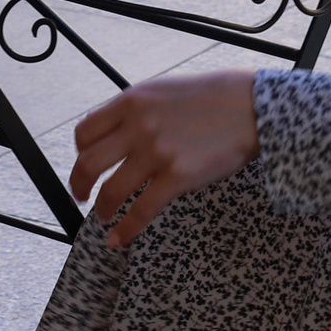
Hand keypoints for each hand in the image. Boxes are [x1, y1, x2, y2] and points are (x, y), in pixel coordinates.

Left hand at [68, 70, 258, 246]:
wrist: (250, 106)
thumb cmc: (211, 97)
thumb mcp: (162, 90)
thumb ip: (136, 111)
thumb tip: (115, 135)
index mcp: (131, 101)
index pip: (85, 132)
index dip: (79, 154)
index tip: (84, 165)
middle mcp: (138, 126)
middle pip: (89, 163)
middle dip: (79, 186)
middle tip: (82, 197)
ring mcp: (157, 152)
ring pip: (111, 191)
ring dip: (102, 210)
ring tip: (105, 218)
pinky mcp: (178, 177)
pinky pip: (141, 211)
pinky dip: (126, 230)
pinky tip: (119, 239)